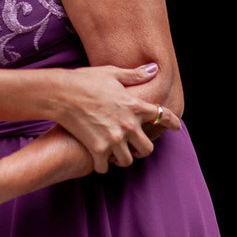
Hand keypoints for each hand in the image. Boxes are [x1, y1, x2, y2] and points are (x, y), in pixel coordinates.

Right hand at [56, 63, 181, 172]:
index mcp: (134, 105)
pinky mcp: (98, 149)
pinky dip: (102, 165)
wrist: (60, 93)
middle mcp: (128, 125)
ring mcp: (114, 139)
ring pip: (128, 160)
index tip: (176, 127)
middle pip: (147, 148)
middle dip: (141, 148)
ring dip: (122, 158)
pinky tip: (97, 159)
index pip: (161, 116)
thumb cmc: (84, 80)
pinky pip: (105, 167)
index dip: (171, 123)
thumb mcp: (111, 73)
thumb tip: (154, 69)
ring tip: (114, 153)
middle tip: (134, 146)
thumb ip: (134, 75)